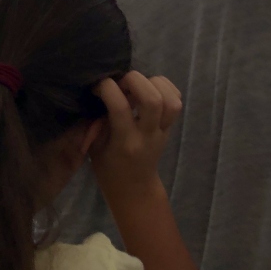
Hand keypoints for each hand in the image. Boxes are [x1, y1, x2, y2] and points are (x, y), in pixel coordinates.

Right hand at [89, 72, 181, 200]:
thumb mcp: (94, 148)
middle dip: (134, 80)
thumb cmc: (108, 169)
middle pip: (152, 99)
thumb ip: (95, 122)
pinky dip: (165, 88)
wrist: (135, 189)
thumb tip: (99, 94)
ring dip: (153, 83)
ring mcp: (163, 131)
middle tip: (120, 82)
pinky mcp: (170, 127)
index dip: (107, 88)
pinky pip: (176, 101)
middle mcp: (148, 135)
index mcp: (125, 142)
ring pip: (171, 100)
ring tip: (137, 85)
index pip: (120, 107)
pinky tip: (149, 88)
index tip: (97, 87)